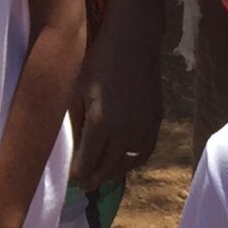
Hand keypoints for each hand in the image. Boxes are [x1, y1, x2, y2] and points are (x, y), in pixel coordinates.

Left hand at [73, 19, 159, 186]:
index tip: (72, 180)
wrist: (134, 42)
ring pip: (129, 163)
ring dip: (114, 174)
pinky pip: (146, 151)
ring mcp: (143, 127)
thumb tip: (74, 145)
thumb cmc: (99, 61)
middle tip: (85, 186)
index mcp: (101, 124)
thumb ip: (75, 120)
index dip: (79, 174)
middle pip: (109, 167)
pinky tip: (126, 163)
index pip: (88, 162)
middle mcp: (124, 131)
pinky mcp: (156, 120)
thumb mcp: (78, 89)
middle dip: (95, 179)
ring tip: (103, 177)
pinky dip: (135, 162)